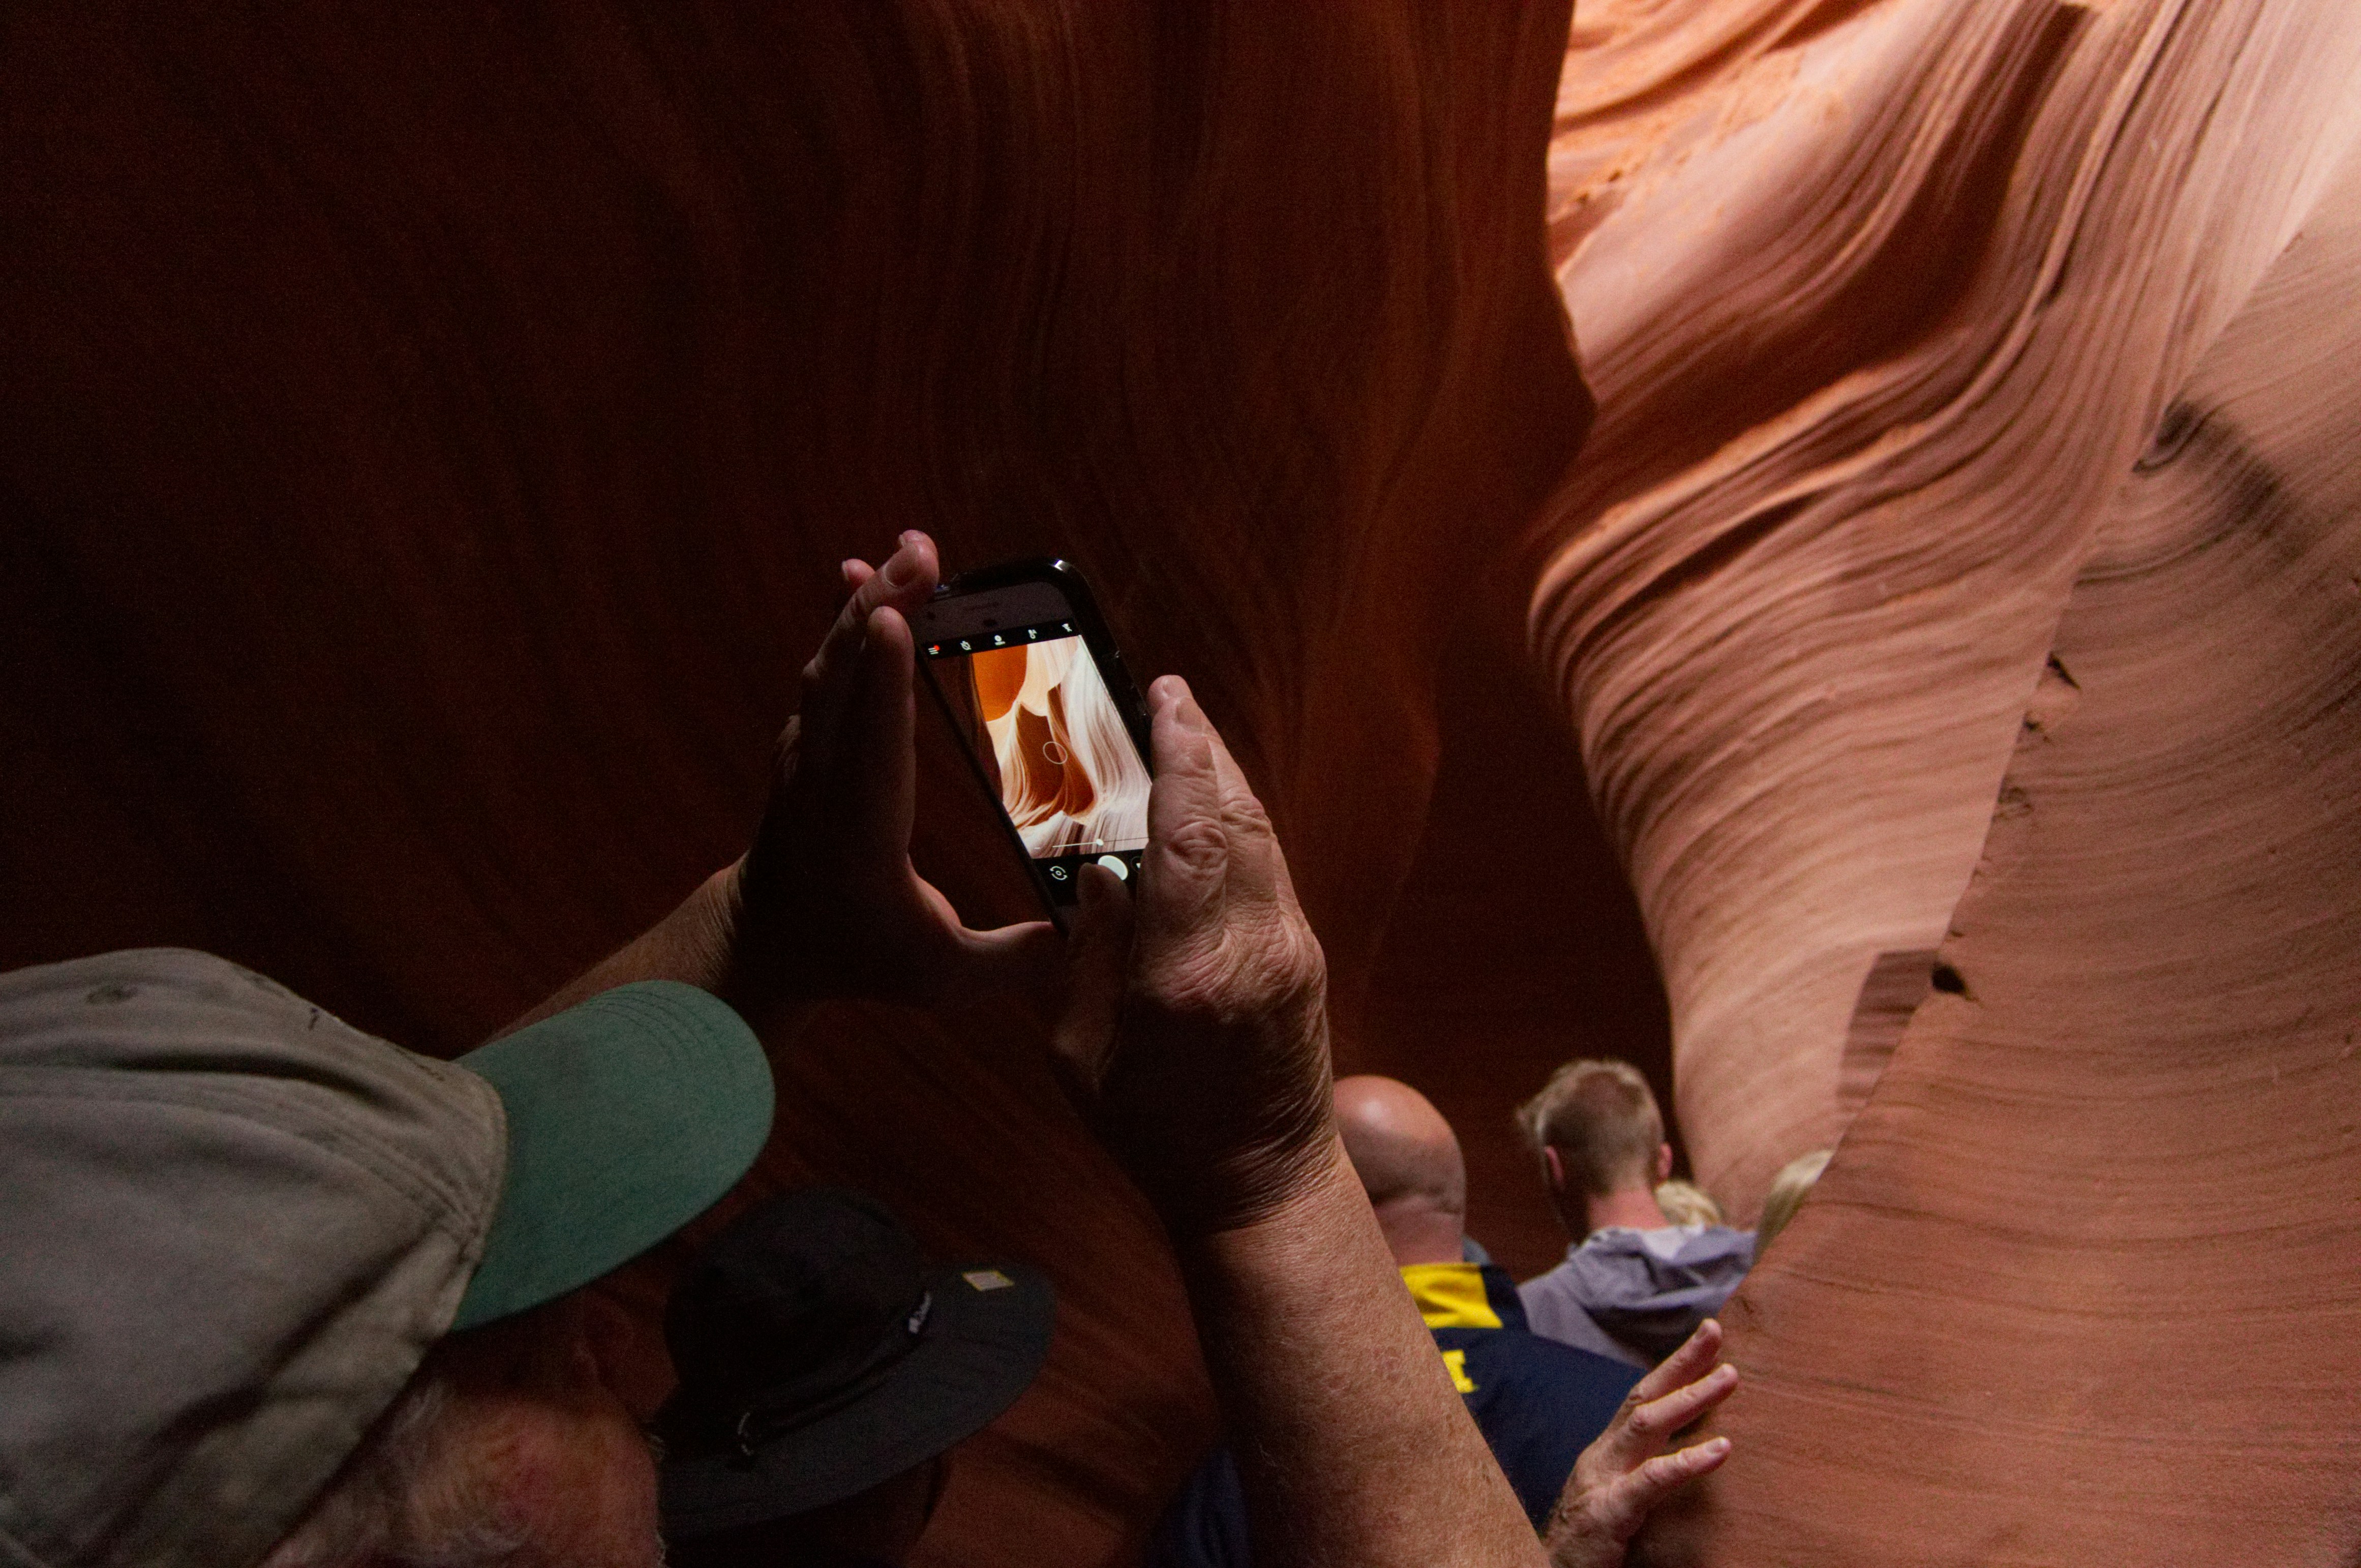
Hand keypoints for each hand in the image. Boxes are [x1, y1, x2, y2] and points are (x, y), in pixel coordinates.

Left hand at [718, 531, 1060, 1016]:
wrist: (766, 939)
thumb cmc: (859, 955)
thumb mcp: (937, 977)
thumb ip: (1012, 961)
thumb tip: (1088, 935)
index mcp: (862, 834)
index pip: (874, 749)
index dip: (883, 683)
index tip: (892, 621)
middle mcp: (825, 781)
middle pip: (847, 679)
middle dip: (880, 608)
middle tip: (920, 552)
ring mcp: (810, 751)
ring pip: (834, 660)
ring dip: (870, 598)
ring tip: (913, 549)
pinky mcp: (812, 733)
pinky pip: (830, 662)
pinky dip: (851, 614)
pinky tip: (874, 576)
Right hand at [1052, 676, 1335, 1237]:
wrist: (1261, 1188)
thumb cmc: (1156, 1133)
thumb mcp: (1081, 1054)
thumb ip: (1085, 955)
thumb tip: (1100, 872)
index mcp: (1187, 973)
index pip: (1191, 835)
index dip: (1179, 756)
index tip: (1163, 698)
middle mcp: (1253, 949)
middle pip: (1238, 816)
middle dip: (1204, 747)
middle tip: (1168, 696)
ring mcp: (1290, 950)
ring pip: (1263, 835)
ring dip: (1226, 777)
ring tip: (1186, 733)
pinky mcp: (1305, 958)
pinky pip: (1271, 867)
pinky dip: (1239, 822)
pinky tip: (1210, 806)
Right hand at [1546, 1321, 1736, 1567]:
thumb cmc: (1588, 1541)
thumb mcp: (1617, 1494)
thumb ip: (1643, 1469)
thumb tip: (1692, 1449)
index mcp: (1607, 1451)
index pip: (1641, 1398)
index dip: (1673, 1367)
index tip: (1707, 1339)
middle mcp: (1603, 1455)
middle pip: (1642, 1397)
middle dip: (1680, 1362)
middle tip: (1715, 1332)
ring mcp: (1603, 1480)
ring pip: (1645, 1426)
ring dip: (1690, 1397)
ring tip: (1729, 1378)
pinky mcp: (1609, 1512)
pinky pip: (1651, 1481)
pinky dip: (1687, 1463)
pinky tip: (1721, 1449)